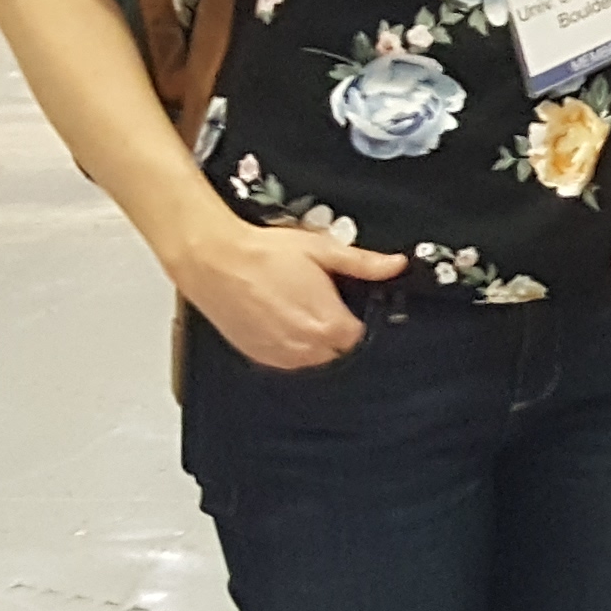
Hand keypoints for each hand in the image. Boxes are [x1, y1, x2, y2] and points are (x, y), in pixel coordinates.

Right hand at [165, 212, 406, 368]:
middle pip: (337, 351)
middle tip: (320, 301)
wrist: (215, 262)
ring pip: (312, 359)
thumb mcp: (322, 250)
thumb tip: (396, 265)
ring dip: (312, 340)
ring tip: (296, 307)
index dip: (355, 318)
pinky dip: (288, 345)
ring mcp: (280, 357)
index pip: (359, 338)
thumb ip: (363, 263)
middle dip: (335, 330)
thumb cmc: (265, 254)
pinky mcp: (257, 357)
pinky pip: (285, 360)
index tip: (346, 303)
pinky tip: (278, 319)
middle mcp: (306, 349)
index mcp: (328, 325)